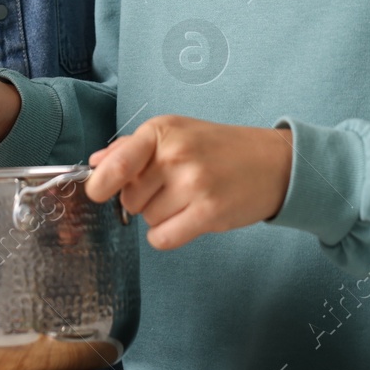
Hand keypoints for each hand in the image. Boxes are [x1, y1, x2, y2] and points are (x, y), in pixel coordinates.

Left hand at [85, 115, 292, 249]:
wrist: (273, 162)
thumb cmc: (219, 148)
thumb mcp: (175, 134)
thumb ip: (132, 148)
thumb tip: (96, 164)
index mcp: (162, 131)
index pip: (117, 163)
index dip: (100, 183)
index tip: (97, 192)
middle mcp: (175, 155)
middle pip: (129, 197)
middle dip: (142, 198)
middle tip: (171, 187)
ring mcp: (193, 184)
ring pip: (147, 219)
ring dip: (161, 216)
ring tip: (187, 198)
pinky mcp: (209, 212)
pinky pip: (163, 238)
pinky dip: (167, 236)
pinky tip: (185, 220)